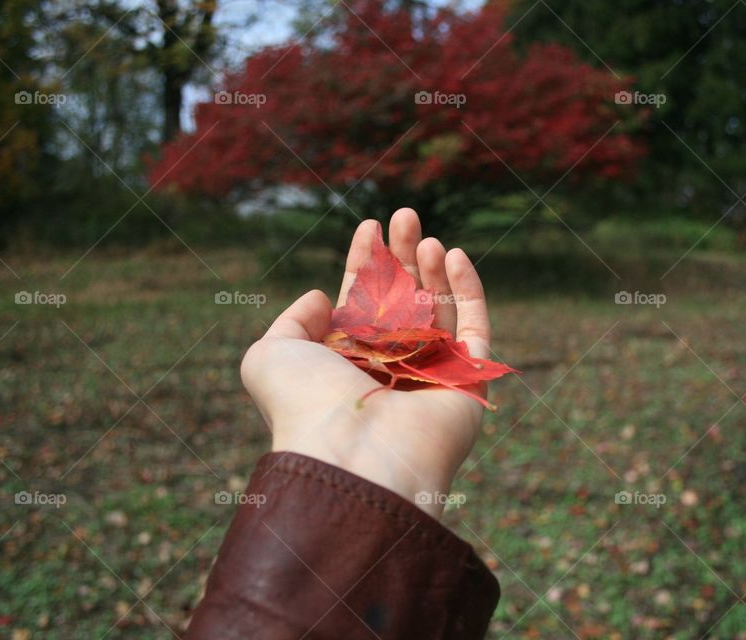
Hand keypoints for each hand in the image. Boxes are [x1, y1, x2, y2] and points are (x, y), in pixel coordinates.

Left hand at [240, 208, 492, 517]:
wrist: (352, 456)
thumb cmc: (305, 405)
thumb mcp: (270, 355)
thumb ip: (291, 321)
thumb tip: (322, 298)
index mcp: (348, 363)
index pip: (362, 302)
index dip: (366, 262)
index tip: (369, 225)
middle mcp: (391, 368)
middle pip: (404, 298)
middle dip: (403, 255)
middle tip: (405, 215)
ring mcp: (432, 375)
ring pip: (439, 309)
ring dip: (432, 269)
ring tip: (425, 237)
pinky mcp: (469, 382)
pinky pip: (475, 329)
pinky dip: (468, 291)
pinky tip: (453, 256)